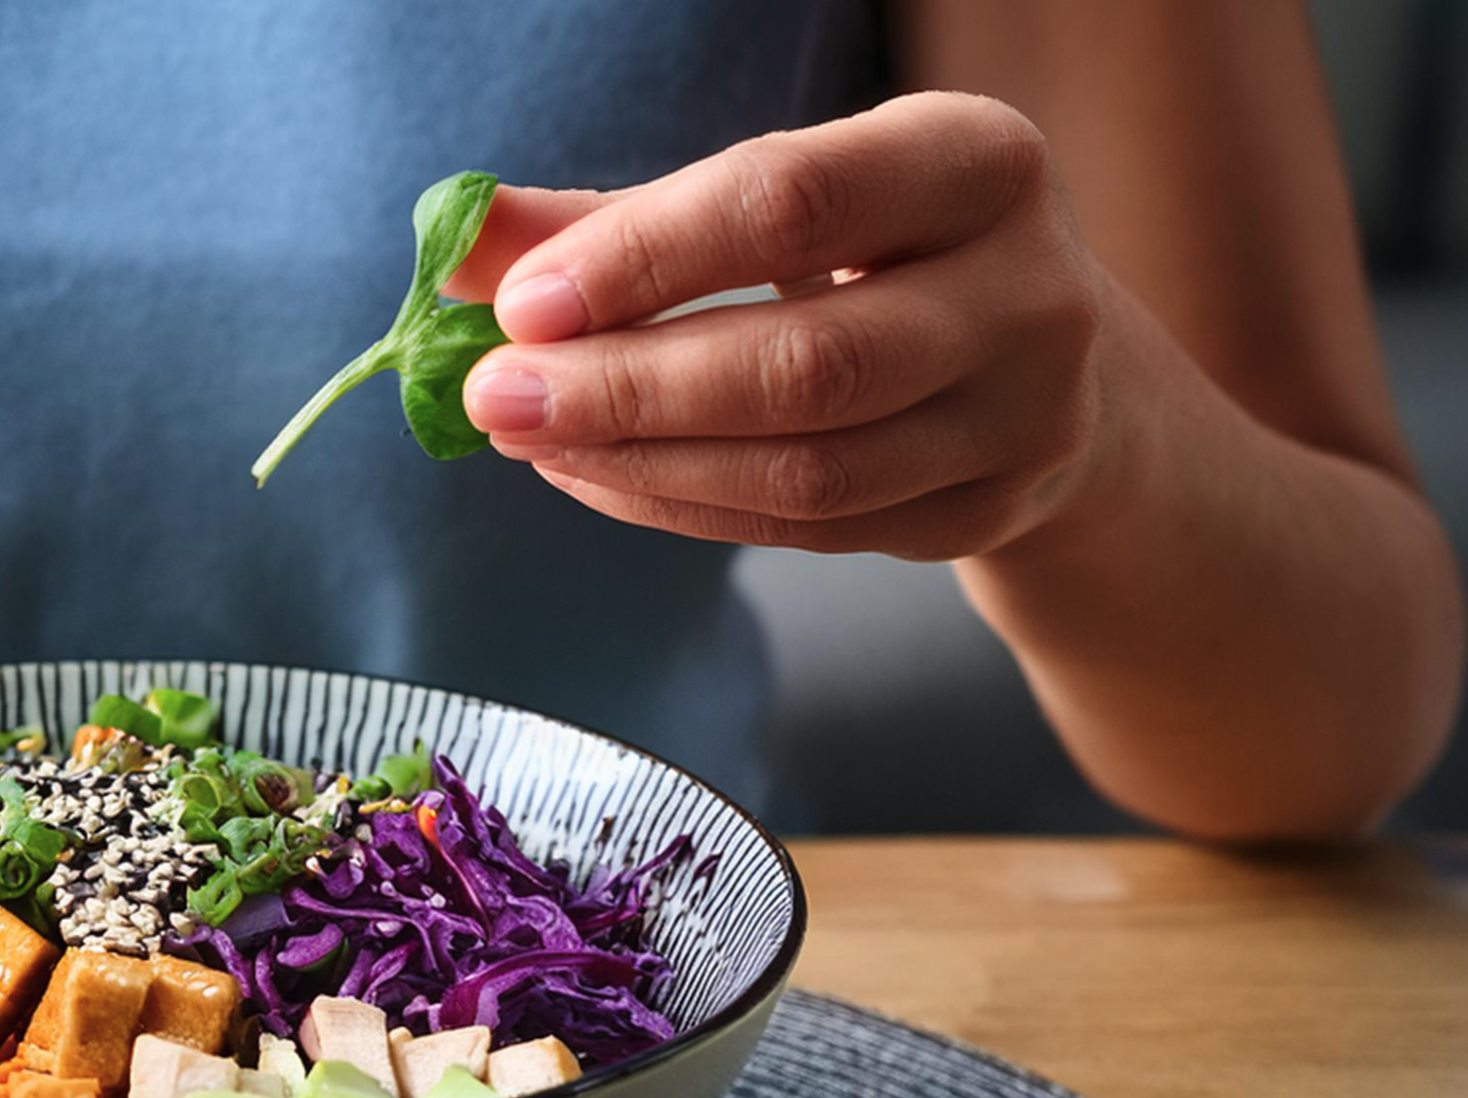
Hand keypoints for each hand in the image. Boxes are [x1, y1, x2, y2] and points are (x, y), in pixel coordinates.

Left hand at [453, 93, 1110, 561]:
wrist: (1043, 359)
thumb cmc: (876, 253)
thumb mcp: (779, 200)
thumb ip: (620, 218)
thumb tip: (460, 241)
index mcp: (977, 159)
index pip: (791, 202)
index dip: (644, 256)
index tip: (522, 302)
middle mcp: (1027, 290)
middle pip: (805, 363)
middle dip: (625, 385)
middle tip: (495, 394)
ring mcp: (1021, 419)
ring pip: (805, 471)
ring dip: (638, 461)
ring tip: (525, 436)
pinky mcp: (983, 514)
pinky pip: (805, 531)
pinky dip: (678, 506)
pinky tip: (592, 474)